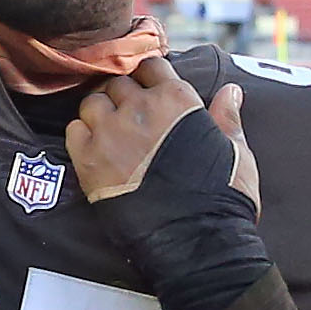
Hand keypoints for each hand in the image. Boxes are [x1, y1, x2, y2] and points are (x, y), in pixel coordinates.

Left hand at [68, 61, 259, 213]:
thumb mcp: (236, 152)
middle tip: (128, 117)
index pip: (151, 65)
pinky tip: (95, 149)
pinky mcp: (89, 161)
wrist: (196, 244)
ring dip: (99, 112)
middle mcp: (140, 109)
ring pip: (91, 102)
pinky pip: (73, 130)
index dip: (148, 77)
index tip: (148, 90)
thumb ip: (228, 118)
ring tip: (110, 132)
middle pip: (117, 83)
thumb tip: (230, 91)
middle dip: (123, 95)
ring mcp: (111, 133)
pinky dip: (81, 135)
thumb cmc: (223, 198)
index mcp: (176, 99)